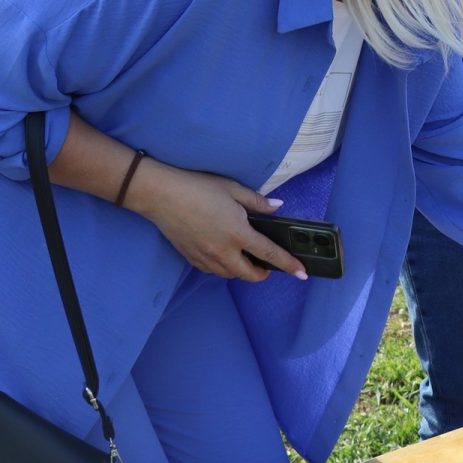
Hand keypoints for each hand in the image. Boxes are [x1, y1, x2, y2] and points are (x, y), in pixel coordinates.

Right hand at [124, 159, 305, 281]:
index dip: (289, 265)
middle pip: (249, 274)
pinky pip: (212, 271)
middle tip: (267, 266)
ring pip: (230, 275)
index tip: (301, 273)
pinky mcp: (191, 258)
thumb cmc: (197, 187)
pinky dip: (222, 268)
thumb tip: (277, 206)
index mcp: (238, 232)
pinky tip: (222, 255)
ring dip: (241, 271)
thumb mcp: (232, 189)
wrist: (161, 194)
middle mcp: (223, 250)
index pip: (270, 254)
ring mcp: (206, 257)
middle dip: (262, 274)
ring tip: (244, 258)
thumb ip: (257, 202)